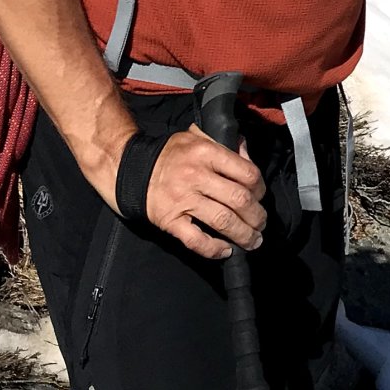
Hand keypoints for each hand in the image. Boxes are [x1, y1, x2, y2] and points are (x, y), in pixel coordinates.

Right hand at [146, 125, 265, 258]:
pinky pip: (196, 240)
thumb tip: (246, 151)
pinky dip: (214, 249)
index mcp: (206, 153)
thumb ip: (223, 145)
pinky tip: (226, 251)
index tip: (261, 197)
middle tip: (261, 224)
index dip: (260, 188)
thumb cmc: (169, 154)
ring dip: (244, 234)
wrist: (129, 167)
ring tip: (253, 241)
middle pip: (239, 200)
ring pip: (223, 221)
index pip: (247, 173)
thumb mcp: (196, 137)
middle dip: (257, 216)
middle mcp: (196, 176)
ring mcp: (182, 200)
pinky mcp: (170, 220)